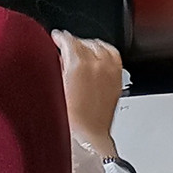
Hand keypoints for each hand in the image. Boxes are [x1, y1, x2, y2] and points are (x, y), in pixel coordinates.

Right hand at [53, 31, 124, 158]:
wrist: (86, 136)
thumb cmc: (69, 119)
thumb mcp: (54, 88)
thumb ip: (56, 67)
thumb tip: (59, 56)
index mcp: (78, 65)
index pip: (69, 40)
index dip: (60, 37)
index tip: (57, 36)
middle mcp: (98, 64)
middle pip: (84, 42)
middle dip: (74, 43)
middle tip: (65, 47)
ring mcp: (110, 70)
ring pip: (101, 46)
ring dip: (90, 46)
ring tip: (82, 51)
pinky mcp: (118, 78)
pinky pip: (114, 55)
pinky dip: (105, 52)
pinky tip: (100, 57)